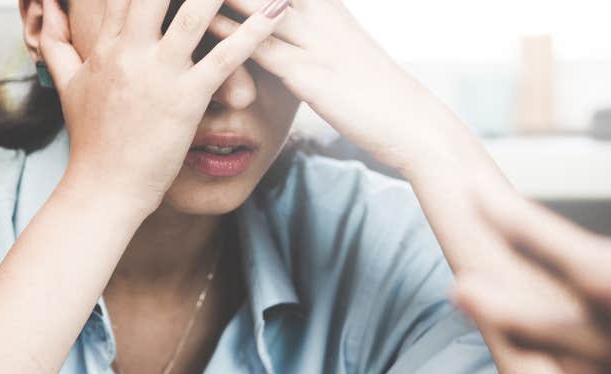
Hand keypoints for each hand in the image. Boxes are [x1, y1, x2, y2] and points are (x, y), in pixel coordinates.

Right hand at [38, 0, 290, 212]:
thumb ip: (59, 46)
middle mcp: (131, 52)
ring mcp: (158, 75)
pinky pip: (225, 60)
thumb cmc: (92, 143)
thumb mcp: (68, 86)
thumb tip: (48, 16)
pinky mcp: (184, 101)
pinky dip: (253, 35)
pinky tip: (274, 14)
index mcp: (108, 45)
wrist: (102, 190)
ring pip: (194, 15)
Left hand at [206, 0, 440, 170]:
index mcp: (327, 2)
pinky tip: (198, 23)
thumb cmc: (376, 91)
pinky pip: (257, 47)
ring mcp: (314, 41)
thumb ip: (315, 30)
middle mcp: (320, 12)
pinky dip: (226, 31)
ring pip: (254, 3)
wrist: (412, 123)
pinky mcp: (307, 74)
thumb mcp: (343, 49)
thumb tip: (287, 21)